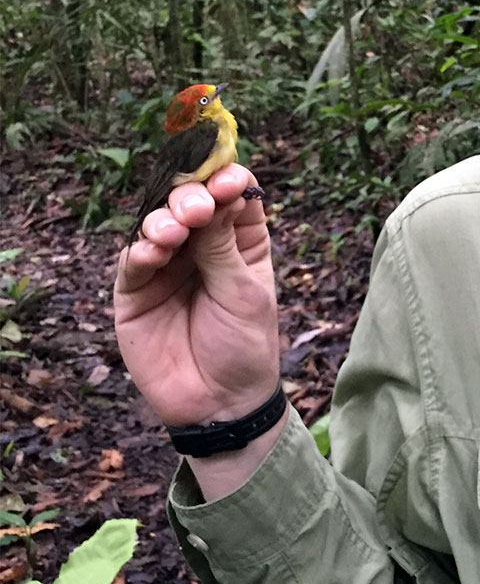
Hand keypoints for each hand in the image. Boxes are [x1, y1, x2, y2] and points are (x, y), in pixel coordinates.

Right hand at [114, 164, 279, 428]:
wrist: (221, 405)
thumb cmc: (244, 346)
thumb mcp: (244, 293)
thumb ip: (223, 246)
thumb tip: (212, 195)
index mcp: (239, 239)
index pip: (229, 193)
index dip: (225, 179)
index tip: (227, 178)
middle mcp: (200, 245)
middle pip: (189, 201)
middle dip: (190, 196)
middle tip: (197, 207)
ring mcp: (165, 265)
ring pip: (156, 224)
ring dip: (164, 220)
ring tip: (176, 230)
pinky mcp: (135, 291)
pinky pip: (132, 262)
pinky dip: (141, 250)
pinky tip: (154, 251)